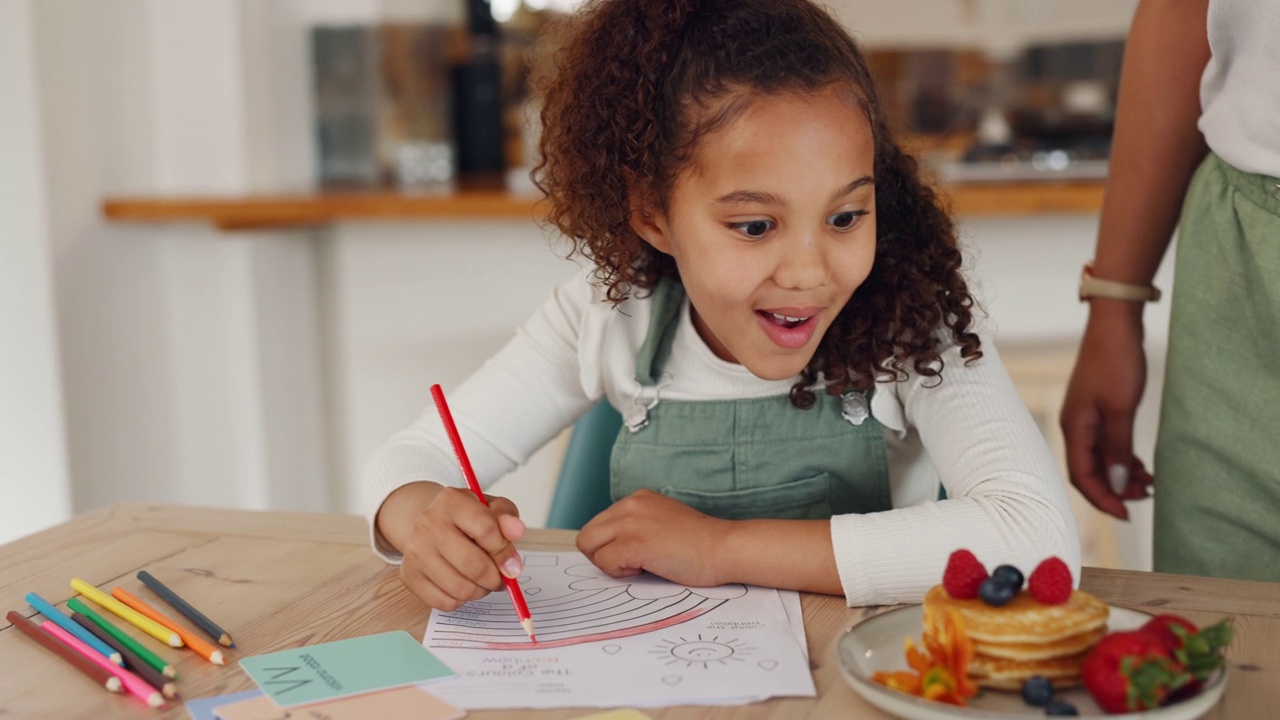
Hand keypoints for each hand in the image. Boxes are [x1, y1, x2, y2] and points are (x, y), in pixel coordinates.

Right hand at [392, 485, 526, 610]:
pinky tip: (463, 585)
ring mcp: (415, 551)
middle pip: (473, 565)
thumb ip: (507, 518)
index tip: (513, 564)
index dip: (505, 552)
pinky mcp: (409, 576)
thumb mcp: (491, 509)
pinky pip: (445, 602)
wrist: (432, 525)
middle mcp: (428, 523)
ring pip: (460, 588)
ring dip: (480, 591)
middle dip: (495, 578)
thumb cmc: (468, 518)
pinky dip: (461, 600)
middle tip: (500, 578)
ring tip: (483, 581)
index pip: (486, 530)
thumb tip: (517, 530)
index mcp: (451, 501)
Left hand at [576, 489, 728, 586]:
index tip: (634, 553)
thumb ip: (637, 526)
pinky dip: (619, 573)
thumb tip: (610, 546)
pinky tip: (645, 568)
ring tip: (639, 564)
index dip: (611, 545)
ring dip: (609, 562)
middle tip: (631, 563)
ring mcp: (630, 523)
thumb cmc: (699, 544)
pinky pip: (604, 562)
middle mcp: (630, 505)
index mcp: (637, 499)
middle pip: (587, 535)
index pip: (599, 524)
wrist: (723, 548)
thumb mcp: (662, 522)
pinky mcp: (633, 543)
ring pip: (589, 546)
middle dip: (602, 554)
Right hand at [1060, 302, 1154, 518]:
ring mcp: (1085, 417)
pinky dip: (1122, 457)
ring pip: (1099, 457)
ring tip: (1150, 484)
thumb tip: (1119, 484)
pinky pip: (1106, 443)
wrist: (1114, 325)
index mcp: (1074, 427)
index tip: (1127, 514)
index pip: (1082, 476)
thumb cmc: (1114, 362)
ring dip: (1121, 474)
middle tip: (1145, 499)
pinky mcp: (1097, 408)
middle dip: (1114, 489)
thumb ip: (1119, 448)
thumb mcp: (1121, 409)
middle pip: (1089, 470)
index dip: (1103, 499)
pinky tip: (1141, 465)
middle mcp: (1075, 425)